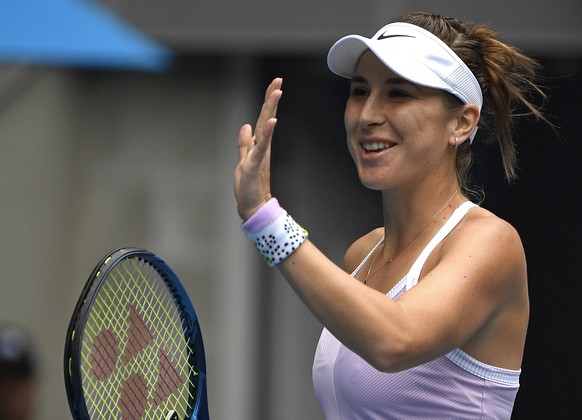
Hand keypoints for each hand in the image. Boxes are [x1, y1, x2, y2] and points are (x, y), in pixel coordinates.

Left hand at [234, 78, 282, 219]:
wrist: (253, 207)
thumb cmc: (249, 186)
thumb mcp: (244, 160)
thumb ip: (244, 143)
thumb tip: (245, 125)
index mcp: (259, 145)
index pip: (263, 119)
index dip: (268, 101)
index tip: (275, 84)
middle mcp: (262, 147)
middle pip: (266, 118)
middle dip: (271, 98)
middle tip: (279, 80)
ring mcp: (260, 154)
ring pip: (265, 128)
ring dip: (271, 109)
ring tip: (277, 92)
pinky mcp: (256, 164)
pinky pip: (261, 146)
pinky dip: (266, 133)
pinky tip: (272, 121)